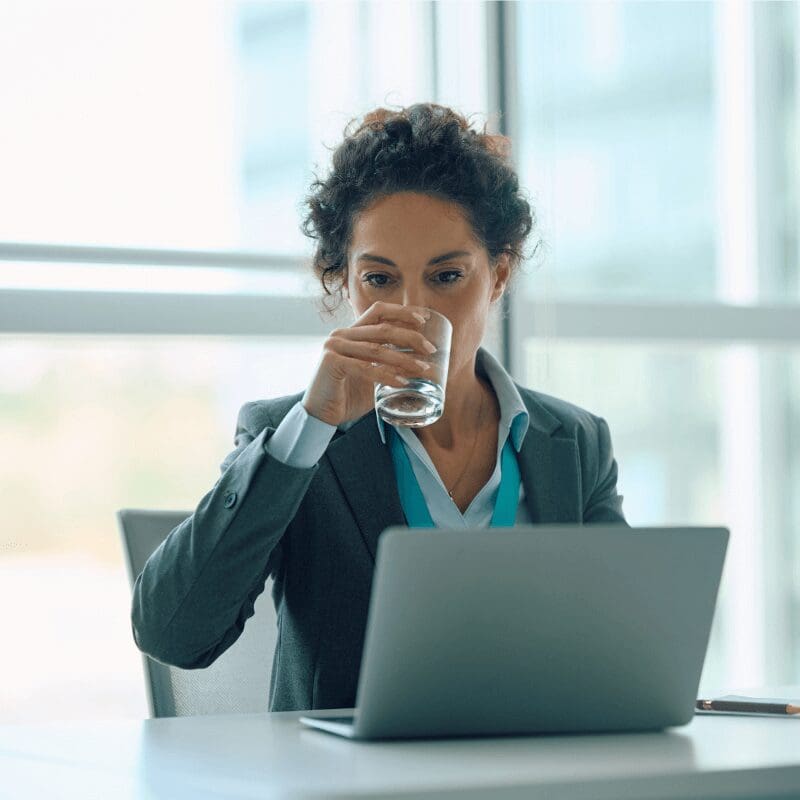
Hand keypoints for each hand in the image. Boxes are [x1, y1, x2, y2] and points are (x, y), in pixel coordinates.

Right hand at [303, 302, 437, 426]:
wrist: (320, 415)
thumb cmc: (348, 396)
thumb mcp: (373, 376)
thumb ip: (390, 366)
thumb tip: (422, 365)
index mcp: (351, 332)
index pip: (379, 311)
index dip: (403, 311)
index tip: (425, 318)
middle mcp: (342, 334)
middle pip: (383, 328)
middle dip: (411, 337)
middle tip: (431, 349)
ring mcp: (334, 346)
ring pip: (377, 349)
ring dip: (404, 359)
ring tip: (423, 368)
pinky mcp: (332, 363)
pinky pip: (365, 367)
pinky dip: (386, 375)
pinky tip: (402, 382)